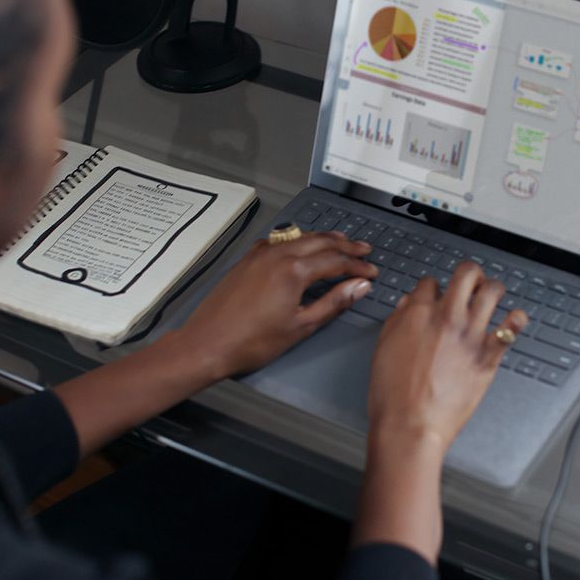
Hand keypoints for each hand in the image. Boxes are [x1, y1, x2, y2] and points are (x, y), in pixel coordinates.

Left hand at [180, 232, 378, 378]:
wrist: (208, 342)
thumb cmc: (252, 341)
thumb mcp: (301, 326)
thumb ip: (333, 302)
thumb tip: (359, 286)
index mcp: (293, 270)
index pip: (335, 261)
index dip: (357, 266)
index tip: (371, 272)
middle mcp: (277, 254)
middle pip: (319, 242)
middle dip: (345, 246)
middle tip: (364, 250)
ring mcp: (259, 254)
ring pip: (298, 237)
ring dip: (322, 239)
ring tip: (340, 242)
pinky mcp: (246, 260)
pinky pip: (278, 242)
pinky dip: (296, 241)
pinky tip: (300, 247)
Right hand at [368, 262, 527, 452]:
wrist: (411, 424)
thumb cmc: (392, 393)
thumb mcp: (383, 348)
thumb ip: (397, 321)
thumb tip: (407, 305)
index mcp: (417, 313)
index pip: (430, 282)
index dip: (432, 287)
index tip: (436, 295)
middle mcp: (446, 317)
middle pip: (467, 273)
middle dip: (469, 274)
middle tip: (470, 282)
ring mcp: (470, 335)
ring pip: (493, 291)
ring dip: (493, 290)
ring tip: (491, 296)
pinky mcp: (489, 356)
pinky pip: (512, 327)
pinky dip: (516, 319)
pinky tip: (512, 319)